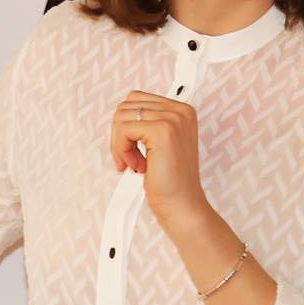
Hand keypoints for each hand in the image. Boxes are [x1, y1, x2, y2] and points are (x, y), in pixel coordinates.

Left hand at [110, 89, 209, 228]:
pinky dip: (121, 150)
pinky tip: (137, 166)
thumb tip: (121, 113)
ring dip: (121, 144)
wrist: (182, 205)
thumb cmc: (170, 180)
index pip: (137, 100)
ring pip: (121, 117)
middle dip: (121, 135)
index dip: (127, 126)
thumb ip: (147, 124)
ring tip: (136, 163)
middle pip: (126, 106)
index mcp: (182, 110)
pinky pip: (123, 129)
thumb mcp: (159, 144)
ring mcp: (173, 119)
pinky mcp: (162, 130)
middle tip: (132, 159)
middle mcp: (180, 110)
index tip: (134, 149)